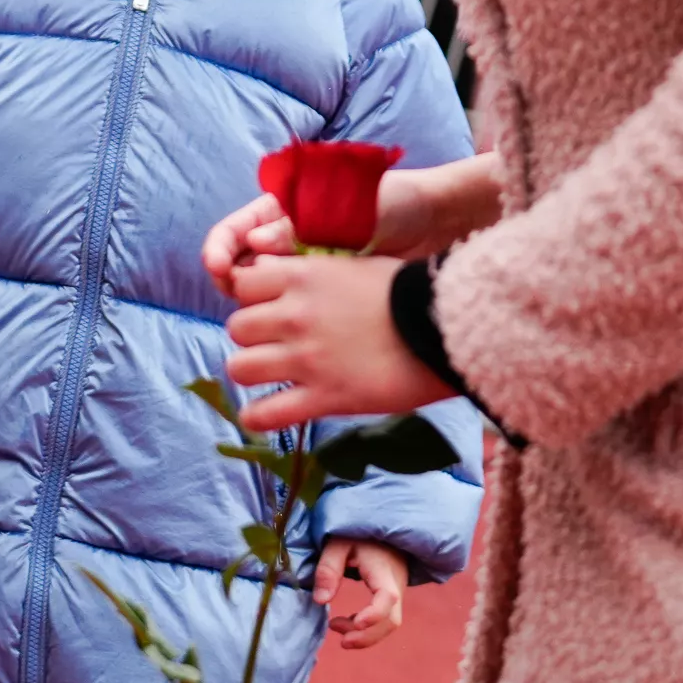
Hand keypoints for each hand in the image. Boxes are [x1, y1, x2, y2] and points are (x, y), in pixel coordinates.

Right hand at [201, 152, 507, 297]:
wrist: (438, 227)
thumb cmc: (391, 204)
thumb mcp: (343, 210)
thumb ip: (298, 226)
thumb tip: (257, 243)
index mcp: (280, 214)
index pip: (233, 233)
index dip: (219, 250)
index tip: (219, 268)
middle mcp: (283, 245)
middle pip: (237, 270)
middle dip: (232, 285)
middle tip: (240, 299)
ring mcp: (302, 275)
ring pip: (259, 299)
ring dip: (255, 310)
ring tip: (268, 318)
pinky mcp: (322, 300)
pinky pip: (291, 317)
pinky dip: (284, 327)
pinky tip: (292, 337)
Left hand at [223, 251, 453, 431]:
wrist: (446, 328)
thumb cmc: (408, 291)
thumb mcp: (354, 264)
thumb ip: (308, 270)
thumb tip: (266, 264)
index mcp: (303, 278)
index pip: (242, 283)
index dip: (250, 297)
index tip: (265, 306)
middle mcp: (295, 316)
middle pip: (236, 328)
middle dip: (250, 338)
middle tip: (271, 345)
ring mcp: (307, 358)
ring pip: (240, 368)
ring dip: (250, 373)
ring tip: (268, 378)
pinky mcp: (325, 397)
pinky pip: (267, 414)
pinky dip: (257, 417)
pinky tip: (260, 416)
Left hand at [314, 537, 409, 649]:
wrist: (379, 528)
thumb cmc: (357, 533)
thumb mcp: (337, 544)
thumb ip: (328, 570)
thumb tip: (321, 601)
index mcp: (384, 570)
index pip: (388, 597)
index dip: (374, 615)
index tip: (355, 622)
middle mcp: (396, 584)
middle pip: (391, 620)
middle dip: (367, 636)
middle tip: (341, 640)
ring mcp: (397, 591)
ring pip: (390, 623)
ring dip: (366, 634)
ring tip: (336, 627)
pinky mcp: (392, 596)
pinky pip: (386, 618)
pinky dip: (368, 627)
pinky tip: (348, 623)